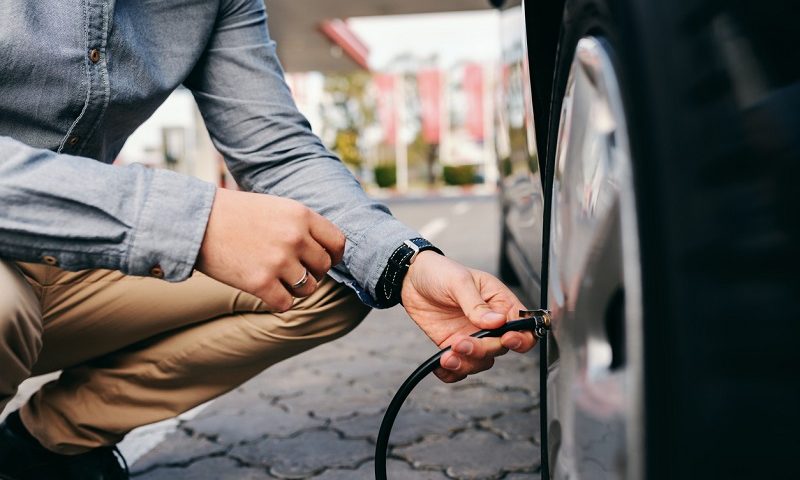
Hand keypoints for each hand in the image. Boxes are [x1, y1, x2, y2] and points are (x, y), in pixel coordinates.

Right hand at [196, 188, 344, 310]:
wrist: (195, 222)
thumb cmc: (235, 213)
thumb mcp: (275, 207)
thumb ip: (301, 225)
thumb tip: (326, 251)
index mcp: (301, 215)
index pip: (338, 243)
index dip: (333, 255)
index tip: (323, 260)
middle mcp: (295, 237)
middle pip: (324, 267)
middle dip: (311, 271)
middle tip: (291, 269)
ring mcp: (279, 261)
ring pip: (308, 288)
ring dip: (296, 288)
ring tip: (277, 279)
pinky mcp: (260, 283)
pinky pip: (287, 303)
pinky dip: (278, 301)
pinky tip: (265, 290)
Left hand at [401, 251, 535, 382]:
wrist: (412, 278)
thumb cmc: (440, 272)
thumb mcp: (460, 281)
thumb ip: (477, 304)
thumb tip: (497, 321)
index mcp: (500, 303)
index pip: (522, 326)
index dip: (521, 338)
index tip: (506, 339)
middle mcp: (490, 324)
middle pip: (500, 348)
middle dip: (482, 350)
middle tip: (461, 342)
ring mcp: (472, 336)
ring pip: (481, 362)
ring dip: (466, 363)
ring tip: (447, 355)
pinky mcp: (454, 346)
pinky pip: (460, 367)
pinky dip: (452, 372)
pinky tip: (441, 366)